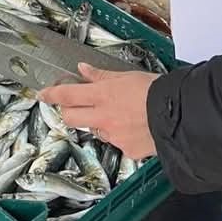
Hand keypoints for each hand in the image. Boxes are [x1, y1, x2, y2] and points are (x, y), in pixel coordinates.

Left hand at [40, 64, 158, 159]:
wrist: (179, 116)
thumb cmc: (154, 90)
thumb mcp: (126, 76)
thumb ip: (101, 76)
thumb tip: (82, 69)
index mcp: (102, 95)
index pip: (67, 95)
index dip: (52, 94)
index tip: (42, 94)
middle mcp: (103, 117)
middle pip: (70, 117)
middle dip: (67, 112)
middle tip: (74, 106)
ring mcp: (113, 136)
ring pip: (94, 130)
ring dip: (97, 122)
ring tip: (117, 114)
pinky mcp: (126, 150)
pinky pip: (115, 142)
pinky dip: (119, 135)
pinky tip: (133, 127)